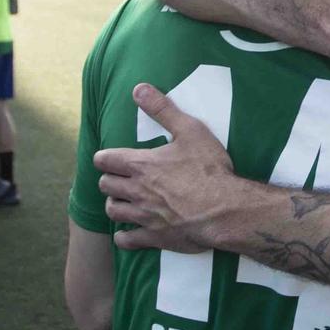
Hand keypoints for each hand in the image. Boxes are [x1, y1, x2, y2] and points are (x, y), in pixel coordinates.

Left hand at [98, 84, 241, 252]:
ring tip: (122, 201)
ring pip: (113, 211)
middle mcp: (136, 190)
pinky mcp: (154, 236)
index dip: (104, 158)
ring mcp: (143, 215)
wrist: (224, 209)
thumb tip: (139, 89)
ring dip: (115, 205)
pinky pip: (127, 240)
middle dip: (109, 180)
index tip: (109, 158)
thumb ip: (163, 109)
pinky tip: (127, 233)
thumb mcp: (190, 130)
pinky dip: (123, 237)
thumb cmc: (209, 169)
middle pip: (106, 186)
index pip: (106, 160)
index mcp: (141, 164)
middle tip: (118, 178)